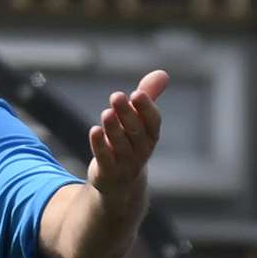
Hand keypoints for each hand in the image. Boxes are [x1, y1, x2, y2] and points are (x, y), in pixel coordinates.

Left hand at [84, 70, 167, 204]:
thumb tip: (163, 73)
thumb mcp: (139, 122)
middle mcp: (141, 151)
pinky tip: (94, 131)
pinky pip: (105, 159)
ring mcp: (125, 164)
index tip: (137, 93)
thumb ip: (148, 97)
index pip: (153, 122)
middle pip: (136, 132)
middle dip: (127, 114)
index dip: (146, 109)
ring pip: (120, 145)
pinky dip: (100, 146)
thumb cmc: (130, 144)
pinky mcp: (108, 173)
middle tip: (116, 96)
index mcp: (151, 137)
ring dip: (113, 128)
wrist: (120, 184)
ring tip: (107, 112)